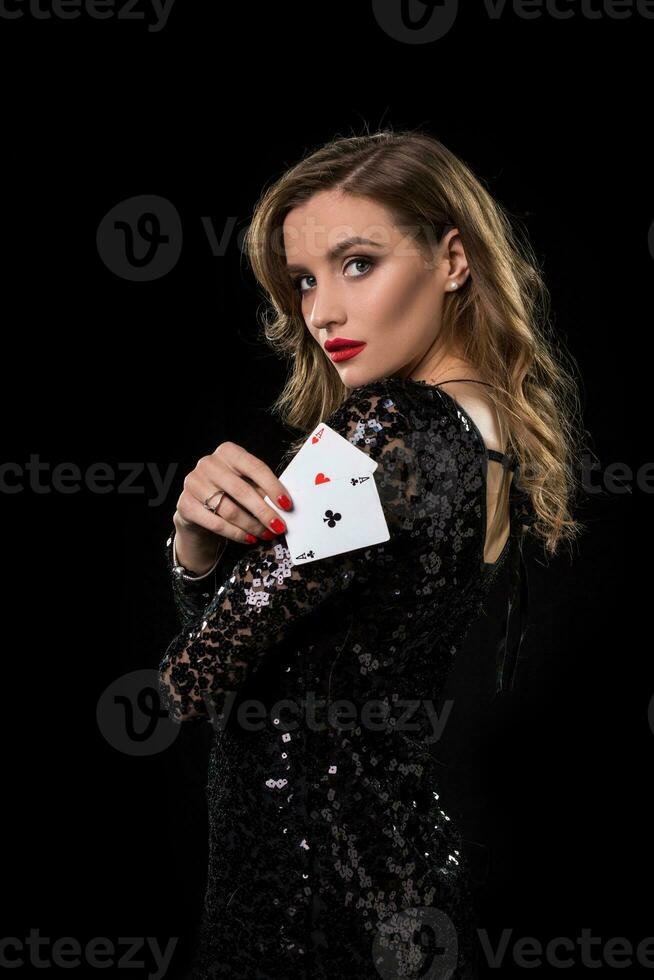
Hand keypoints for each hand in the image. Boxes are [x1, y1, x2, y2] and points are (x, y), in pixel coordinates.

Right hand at [173, 441, 293, 546]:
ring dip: (251, 526)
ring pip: (229, 510)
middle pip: (242, 490)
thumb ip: (262, 491)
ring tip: (265, 535)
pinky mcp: (185, 504)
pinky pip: (216, 523)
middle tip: (279, 526)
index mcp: (228, 451)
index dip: (274, 487)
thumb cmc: (229, 493)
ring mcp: (194, 483)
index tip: (287, 505)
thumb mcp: (247, 484)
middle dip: (264, 512)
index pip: (255, 467)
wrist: (199, 508)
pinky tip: (249, 539)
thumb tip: (283, 508)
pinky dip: (236, 534)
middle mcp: (208, 463)